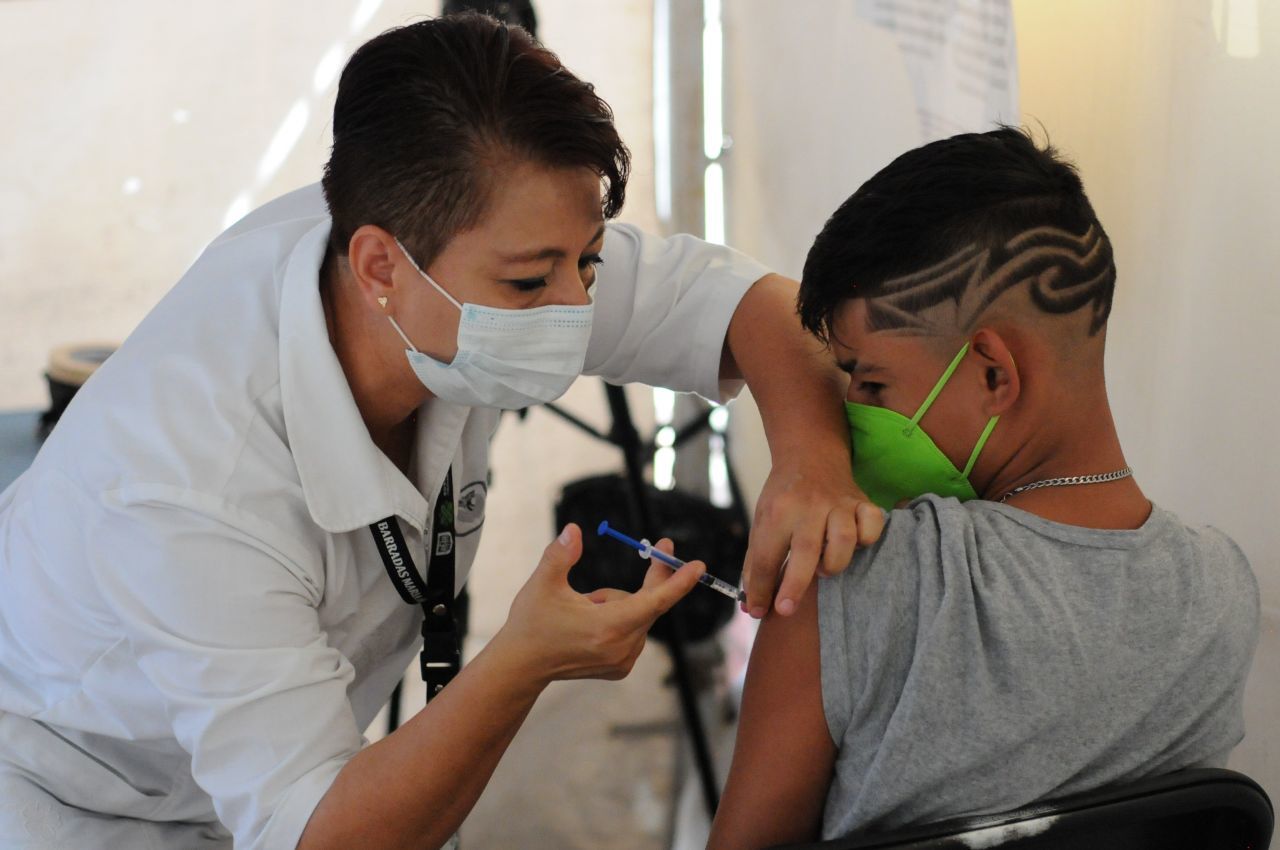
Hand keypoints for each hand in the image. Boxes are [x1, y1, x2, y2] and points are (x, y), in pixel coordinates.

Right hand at [493, 525, 704, 684]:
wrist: (522, 665)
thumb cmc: (532, 624)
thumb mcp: (542, 584)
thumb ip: (561, 555)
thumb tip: (574, 530)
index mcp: (607, 627)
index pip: (654, 602)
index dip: (678, 583)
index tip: (698, 566)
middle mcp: (621, 647)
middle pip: (651, 604)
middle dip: (653, 577)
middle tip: (660, 547)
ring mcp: (622, 661)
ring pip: (639, 615)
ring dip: (622, 602)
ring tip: (585, 606)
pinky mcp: (620, 667)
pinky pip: (634, 630)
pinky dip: (620, 618)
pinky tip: (591, 623)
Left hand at [741, 460, 883, 617]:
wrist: (809, 455)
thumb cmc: (783, 497)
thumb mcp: (761, 522)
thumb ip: (756, 563)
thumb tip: (753, 605)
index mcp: (778, 511)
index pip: (766, 556)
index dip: (761, 588)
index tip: (760, 611)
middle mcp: (809, 506)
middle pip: (805, 550)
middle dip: (794, 584)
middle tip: (786, 609)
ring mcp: (838, 503)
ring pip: (844, 539)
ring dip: (834, 563)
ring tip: (822, 570)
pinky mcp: (862, 501)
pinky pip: (872, 524)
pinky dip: (867, 539)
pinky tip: (855, 545)